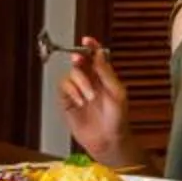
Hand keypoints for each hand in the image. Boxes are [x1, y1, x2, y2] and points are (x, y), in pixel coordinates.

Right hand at [57, 37, 131, 161]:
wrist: (109, 140)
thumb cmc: (117, 119)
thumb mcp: (117, 94)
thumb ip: (106, 73)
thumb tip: (99, 54)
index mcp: (104, 77)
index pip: (95, 56)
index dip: (91, 46)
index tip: (87, 40)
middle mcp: (90, 81)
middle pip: (80, 62)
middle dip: (79, 59)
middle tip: (79, 59)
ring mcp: (79, 91)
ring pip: (71, 74)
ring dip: (80, 83)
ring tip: (89, 97)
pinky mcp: (69, 102)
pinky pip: (64, 88)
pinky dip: (71, 92)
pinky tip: (80, 102)